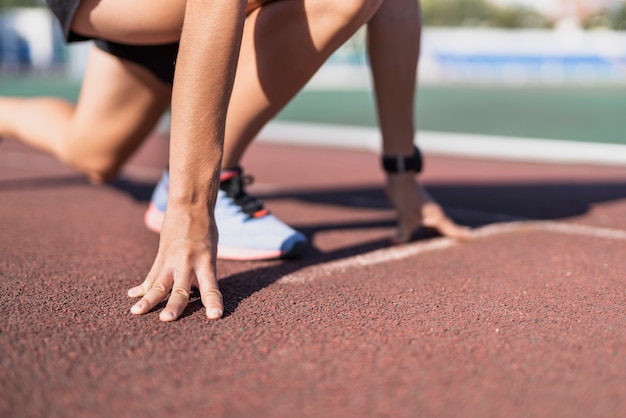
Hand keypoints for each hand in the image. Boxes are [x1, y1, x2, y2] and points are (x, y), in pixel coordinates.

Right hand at [127, 205, 222, 321]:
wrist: (190, 206)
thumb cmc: (206, 231)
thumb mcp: (211, 253)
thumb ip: (204, 274)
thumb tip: (199, 296)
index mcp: (205, 262)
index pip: (211, 287)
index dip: (213, 302)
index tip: (215, 316)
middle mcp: (187, 263)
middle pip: (180, 288)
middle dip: (174, 305)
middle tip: (167, 319)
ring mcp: (171, 260)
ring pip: (158, 284)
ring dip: (148, 300)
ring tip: (136, 312)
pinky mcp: (161, 257)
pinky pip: (151, 276)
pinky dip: (142, 287)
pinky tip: (132, 295)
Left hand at [385, 172, 471, 243]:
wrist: (401, 178)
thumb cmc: (405, 196)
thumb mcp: (404, 216)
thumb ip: (404, 232)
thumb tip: (398, 243)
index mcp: (435, 216)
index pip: (451, 228)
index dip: (460, 234)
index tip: (472, 237)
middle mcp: (435, 213)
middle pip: (448, 226)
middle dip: (456, 232)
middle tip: (469, 237)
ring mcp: (428, 210)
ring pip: (439, 223)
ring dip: (444, 230)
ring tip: (452, 236)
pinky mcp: (421, 208)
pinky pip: (431, 221)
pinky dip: (433, 227)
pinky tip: (431, 230)